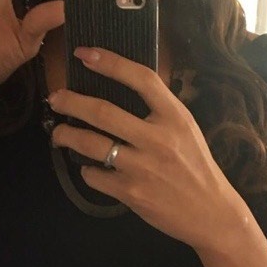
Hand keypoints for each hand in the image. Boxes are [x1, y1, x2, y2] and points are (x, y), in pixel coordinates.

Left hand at [48, 47, 247, 250]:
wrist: (210, 213)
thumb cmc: (196, 168)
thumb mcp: (186, 130)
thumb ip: (160, 111)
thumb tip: (123, 89)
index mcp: (175, 117)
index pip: (141, 79)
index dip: (110, 62)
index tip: (85, 53)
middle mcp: (158, 139)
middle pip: (103, 112)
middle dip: (71, 102)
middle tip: (56, 98)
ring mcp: (142, 167)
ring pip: (91, 144)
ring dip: (67, 135)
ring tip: (59, 133)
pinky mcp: (131, 192)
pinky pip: (95, 175)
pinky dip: (87, 169)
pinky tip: (90, 168)